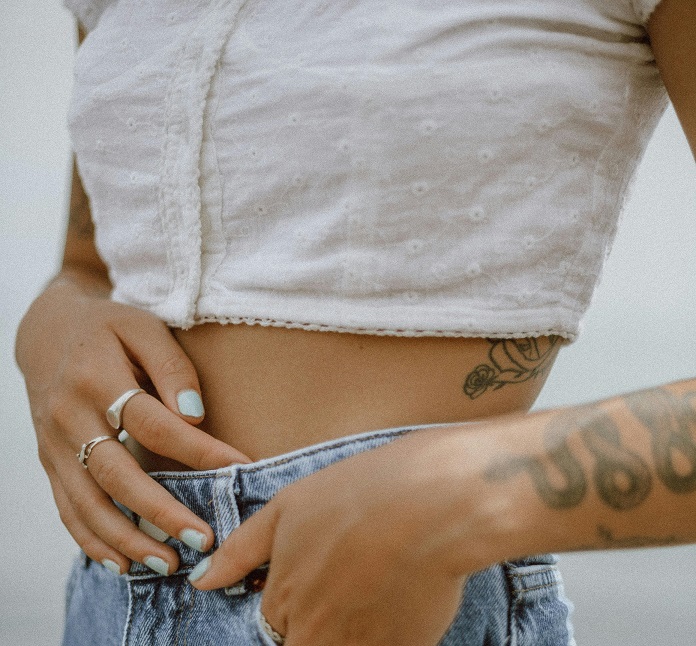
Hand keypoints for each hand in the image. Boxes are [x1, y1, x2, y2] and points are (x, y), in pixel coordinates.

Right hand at [15, 274, 249, 575]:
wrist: (46, 333)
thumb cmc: (109, 328)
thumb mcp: (144, 328)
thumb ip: (172, 367)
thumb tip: (195, 415)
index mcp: (97, 377)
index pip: (153, 423)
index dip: (198, 449)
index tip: (239, 468)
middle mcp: (69, 416)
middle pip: (117, 474)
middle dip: (161, 511)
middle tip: (203, 538)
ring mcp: (54, 445)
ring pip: (88, 503)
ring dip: (128, 539)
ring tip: (169, 563)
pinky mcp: (50, 462)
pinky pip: (68, 509)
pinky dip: (93, 540)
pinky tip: (123, 563)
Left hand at [189, 428, 488, 645]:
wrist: (434, 501)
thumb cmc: (359, 494)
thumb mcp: (289, 508)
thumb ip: (240, 551)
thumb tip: (201, 582)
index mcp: (286, 602)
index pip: (274, 624)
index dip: (296, 597)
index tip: (322, 573)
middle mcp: (317, 637)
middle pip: (304, 643)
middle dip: (320, 622)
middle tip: (349, 580)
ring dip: (352, 627)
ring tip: (375, 584)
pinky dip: (388, 632)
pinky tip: (402, 592)